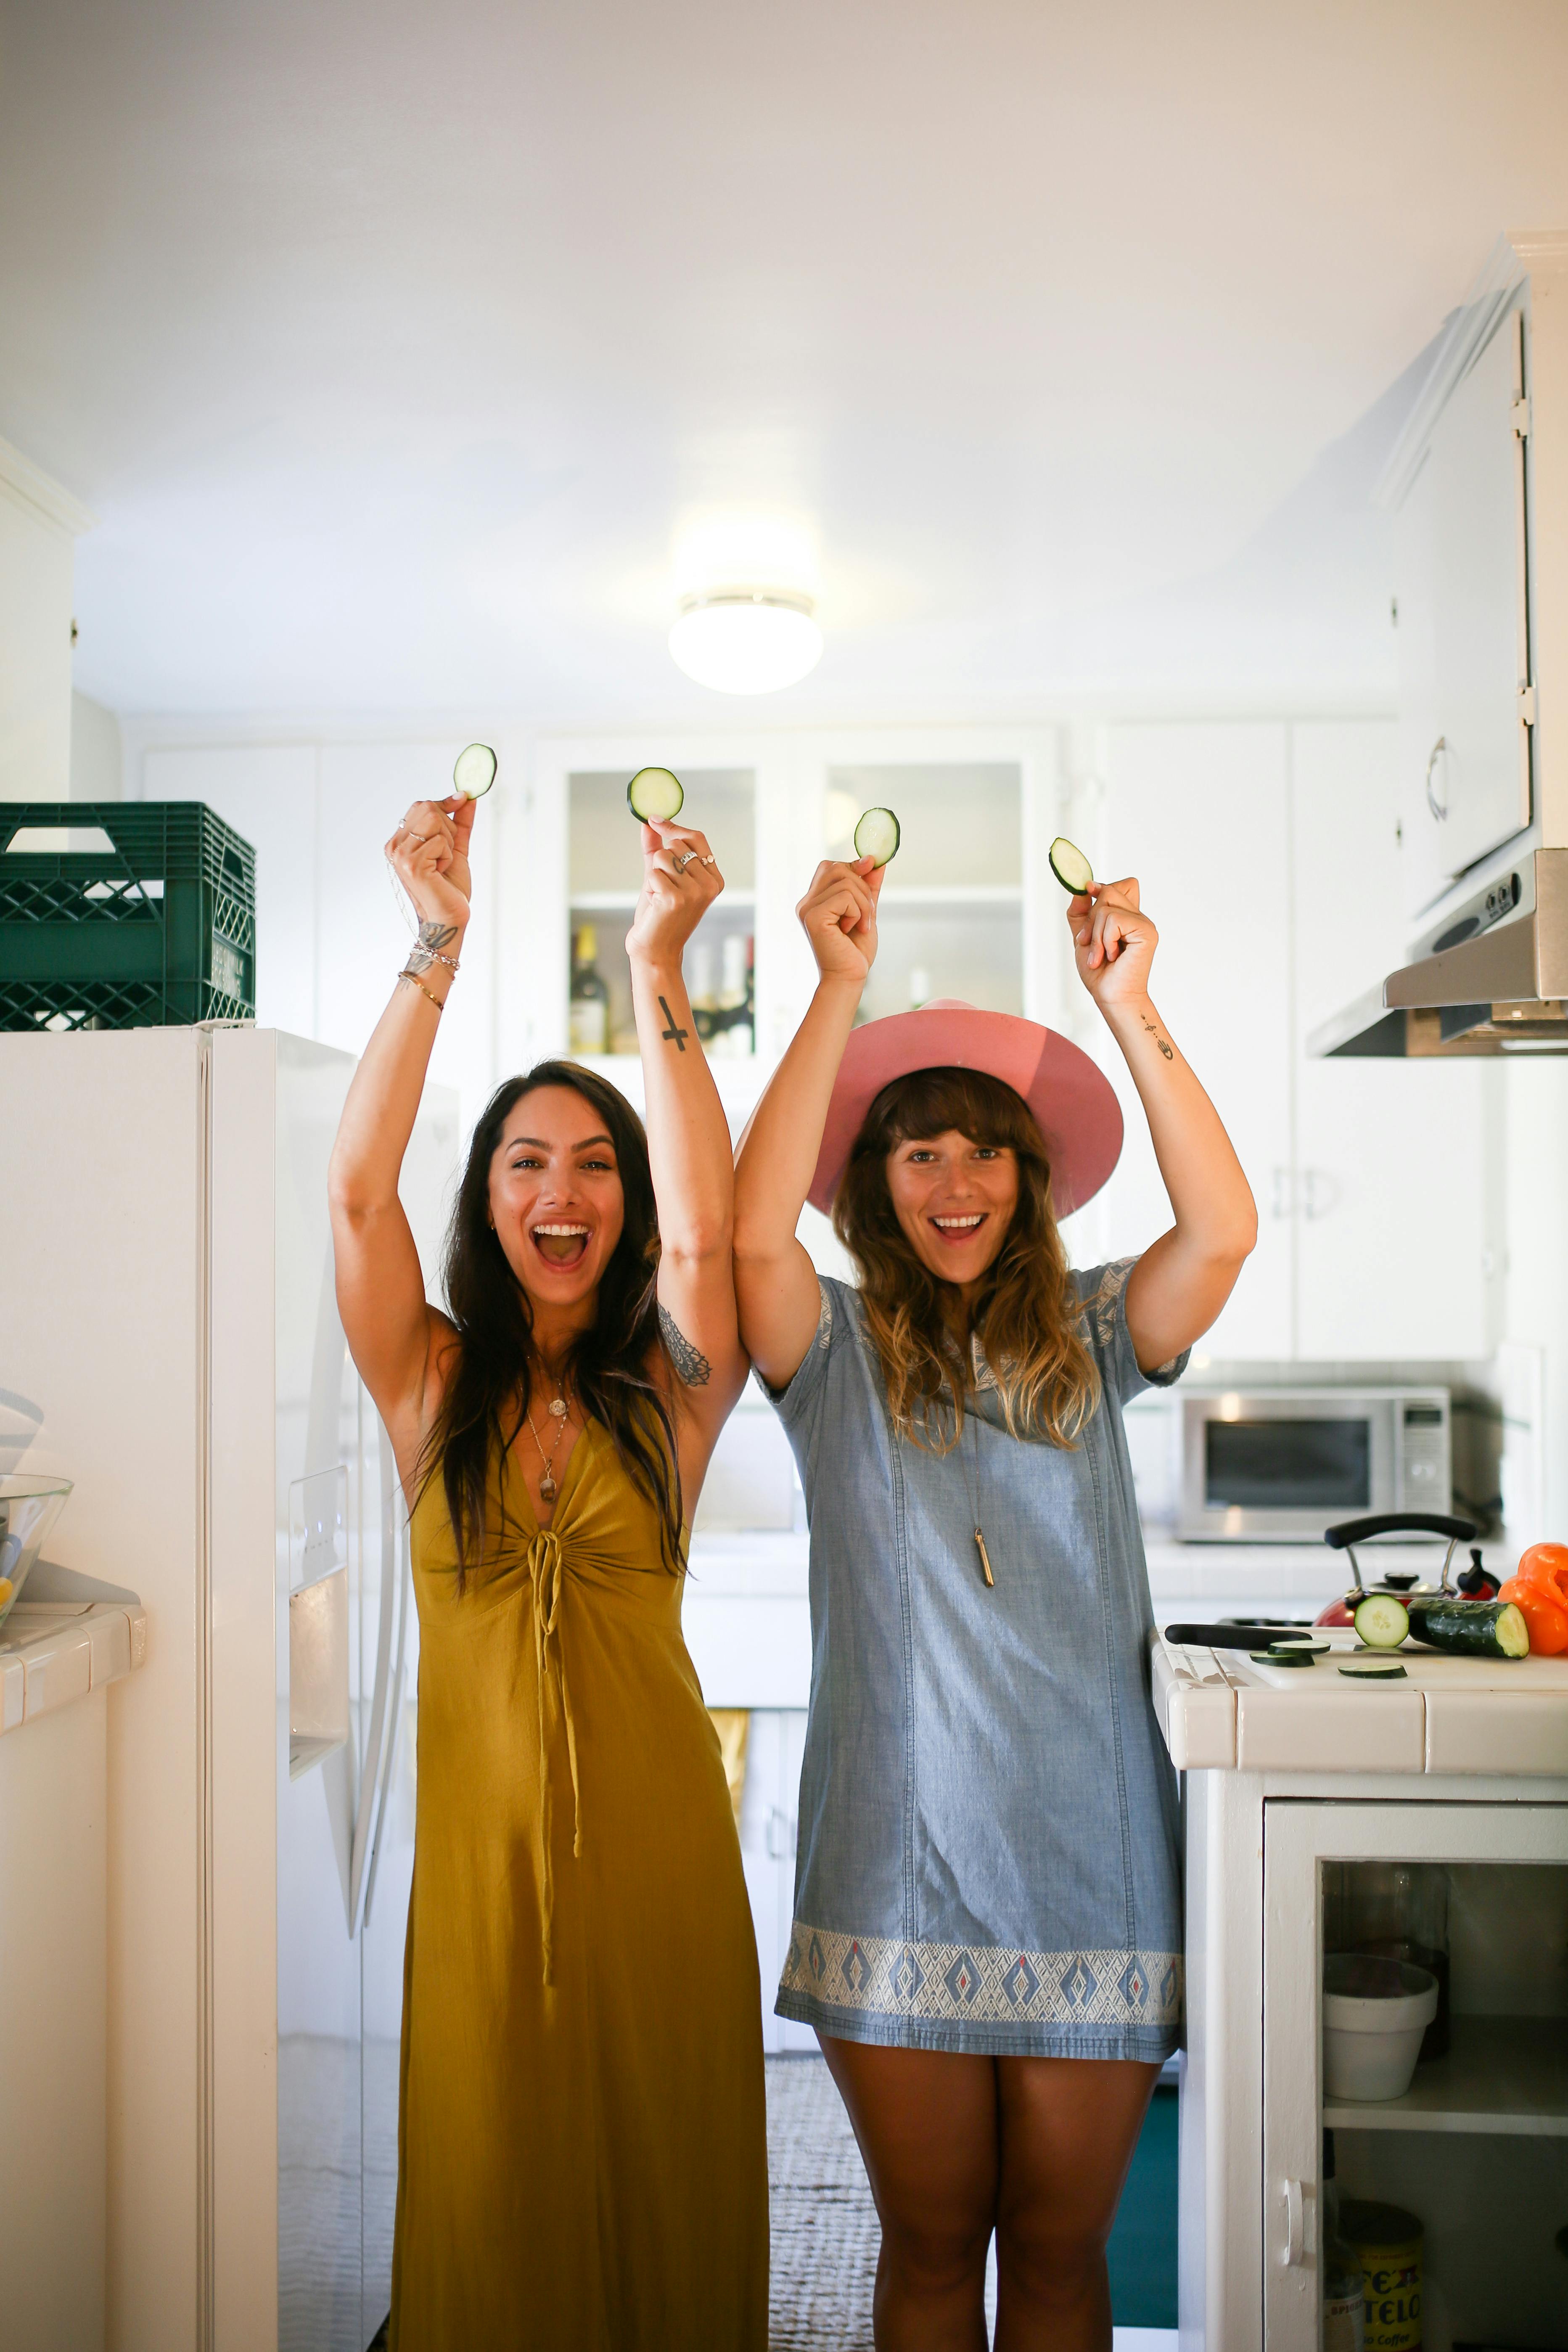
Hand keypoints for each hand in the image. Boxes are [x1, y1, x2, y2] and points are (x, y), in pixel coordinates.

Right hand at [385, 794, 474, 937]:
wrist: (449, 916)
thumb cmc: (450, 886)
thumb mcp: (456, 847)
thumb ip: (460, 822)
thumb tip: (467, 796)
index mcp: (399, 841)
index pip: (421, 805)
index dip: (445, 804)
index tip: (462, 799)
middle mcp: (394, 846)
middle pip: (429, 808)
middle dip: (448, 828)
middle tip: (446, 854)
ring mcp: (400, 855)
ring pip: (435, 821)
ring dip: (449, 843)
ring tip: (442, 865)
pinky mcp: (411, 864)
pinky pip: (440, 841)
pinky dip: (449, 856)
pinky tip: (440, 873)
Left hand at [625, 821, 723, 966]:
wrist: (656, 950)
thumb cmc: (659, 914)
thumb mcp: (661, 876)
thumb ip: (656, 848)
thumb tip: (649, 821)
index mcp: (714, 878)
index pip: (696, 838)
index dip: (674, 826)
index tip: (654, 819)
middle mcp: (709, 884)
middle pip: (677, 844)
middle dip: (661, 859)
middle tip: (662, 885)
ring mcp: (695, 892)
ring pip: (663, 855)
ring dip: (654, 874)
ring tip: (659, 895)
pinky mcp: (676, 898)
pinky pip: (653, 872)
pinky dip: (649, 886)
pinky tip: (656, 904)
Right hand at [797, 857, 882, 986]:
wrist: (849, 978)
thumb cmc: (855, 950)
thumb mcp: (866, 911)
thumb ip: (868, 886)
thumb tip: (876, 859)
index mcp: (815, 900)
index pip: (832, 867)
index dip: (855, 868)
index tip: (871, 873)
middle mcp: (806, 902)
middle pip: (838, 868)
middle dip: (862, 888)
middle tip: (866, 914)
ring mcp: (807, 909)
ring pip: (845, 882)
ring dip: (863, 904)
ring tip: (860, 925)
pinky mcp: (813, 917)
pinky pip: (845, 897)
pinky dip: (858, 912)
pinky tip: (852, 929)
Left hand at [1069, 877, 1157, 1006]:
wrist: (1110, 996)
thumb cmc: (1099, 973)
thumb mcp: (1083, 937)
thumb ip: (1081, 913)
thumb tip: (1081, 889)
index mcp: (1128, 917)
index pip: (1123, 885)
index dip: (1103, 887)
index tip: (1088, 891)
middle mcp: (1139, 917)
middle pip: (1110, 891)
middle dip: (1091, 918)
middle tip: (1090, 943)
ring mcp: (1145, 923)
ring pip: (1108, 907)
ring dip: (1095, 935)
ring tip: (1100, 956)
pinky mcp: (1146, 932)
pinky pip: (1115, 920)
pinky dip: (1105, 939)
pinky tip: (1112, 956)